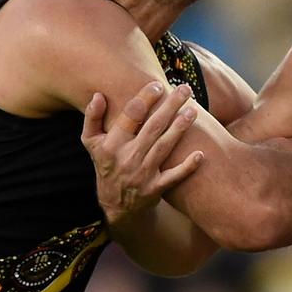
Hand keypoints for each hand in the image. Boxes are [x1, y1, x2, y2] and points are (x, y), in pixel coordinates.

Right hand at [81, 82, 203, 226]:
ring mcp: (142, 175)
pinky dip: (187, 167)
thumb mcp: (91, 143)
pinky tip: (200, 154)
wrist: (114, 205)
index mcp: (111, 145)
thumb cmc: (106, 165)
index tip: (157, 85)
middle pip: (152, 127)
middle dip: (170, 106)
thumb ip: (92, 118)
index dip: (145, 99)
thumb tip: (98, 95)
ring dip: (180, 128)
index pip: (130, 117)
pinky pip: (174, 177)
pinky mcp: (156, 189)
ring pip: (164, 147)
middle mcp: (127, 158)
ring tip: (193, 110)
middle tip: (185, 89)